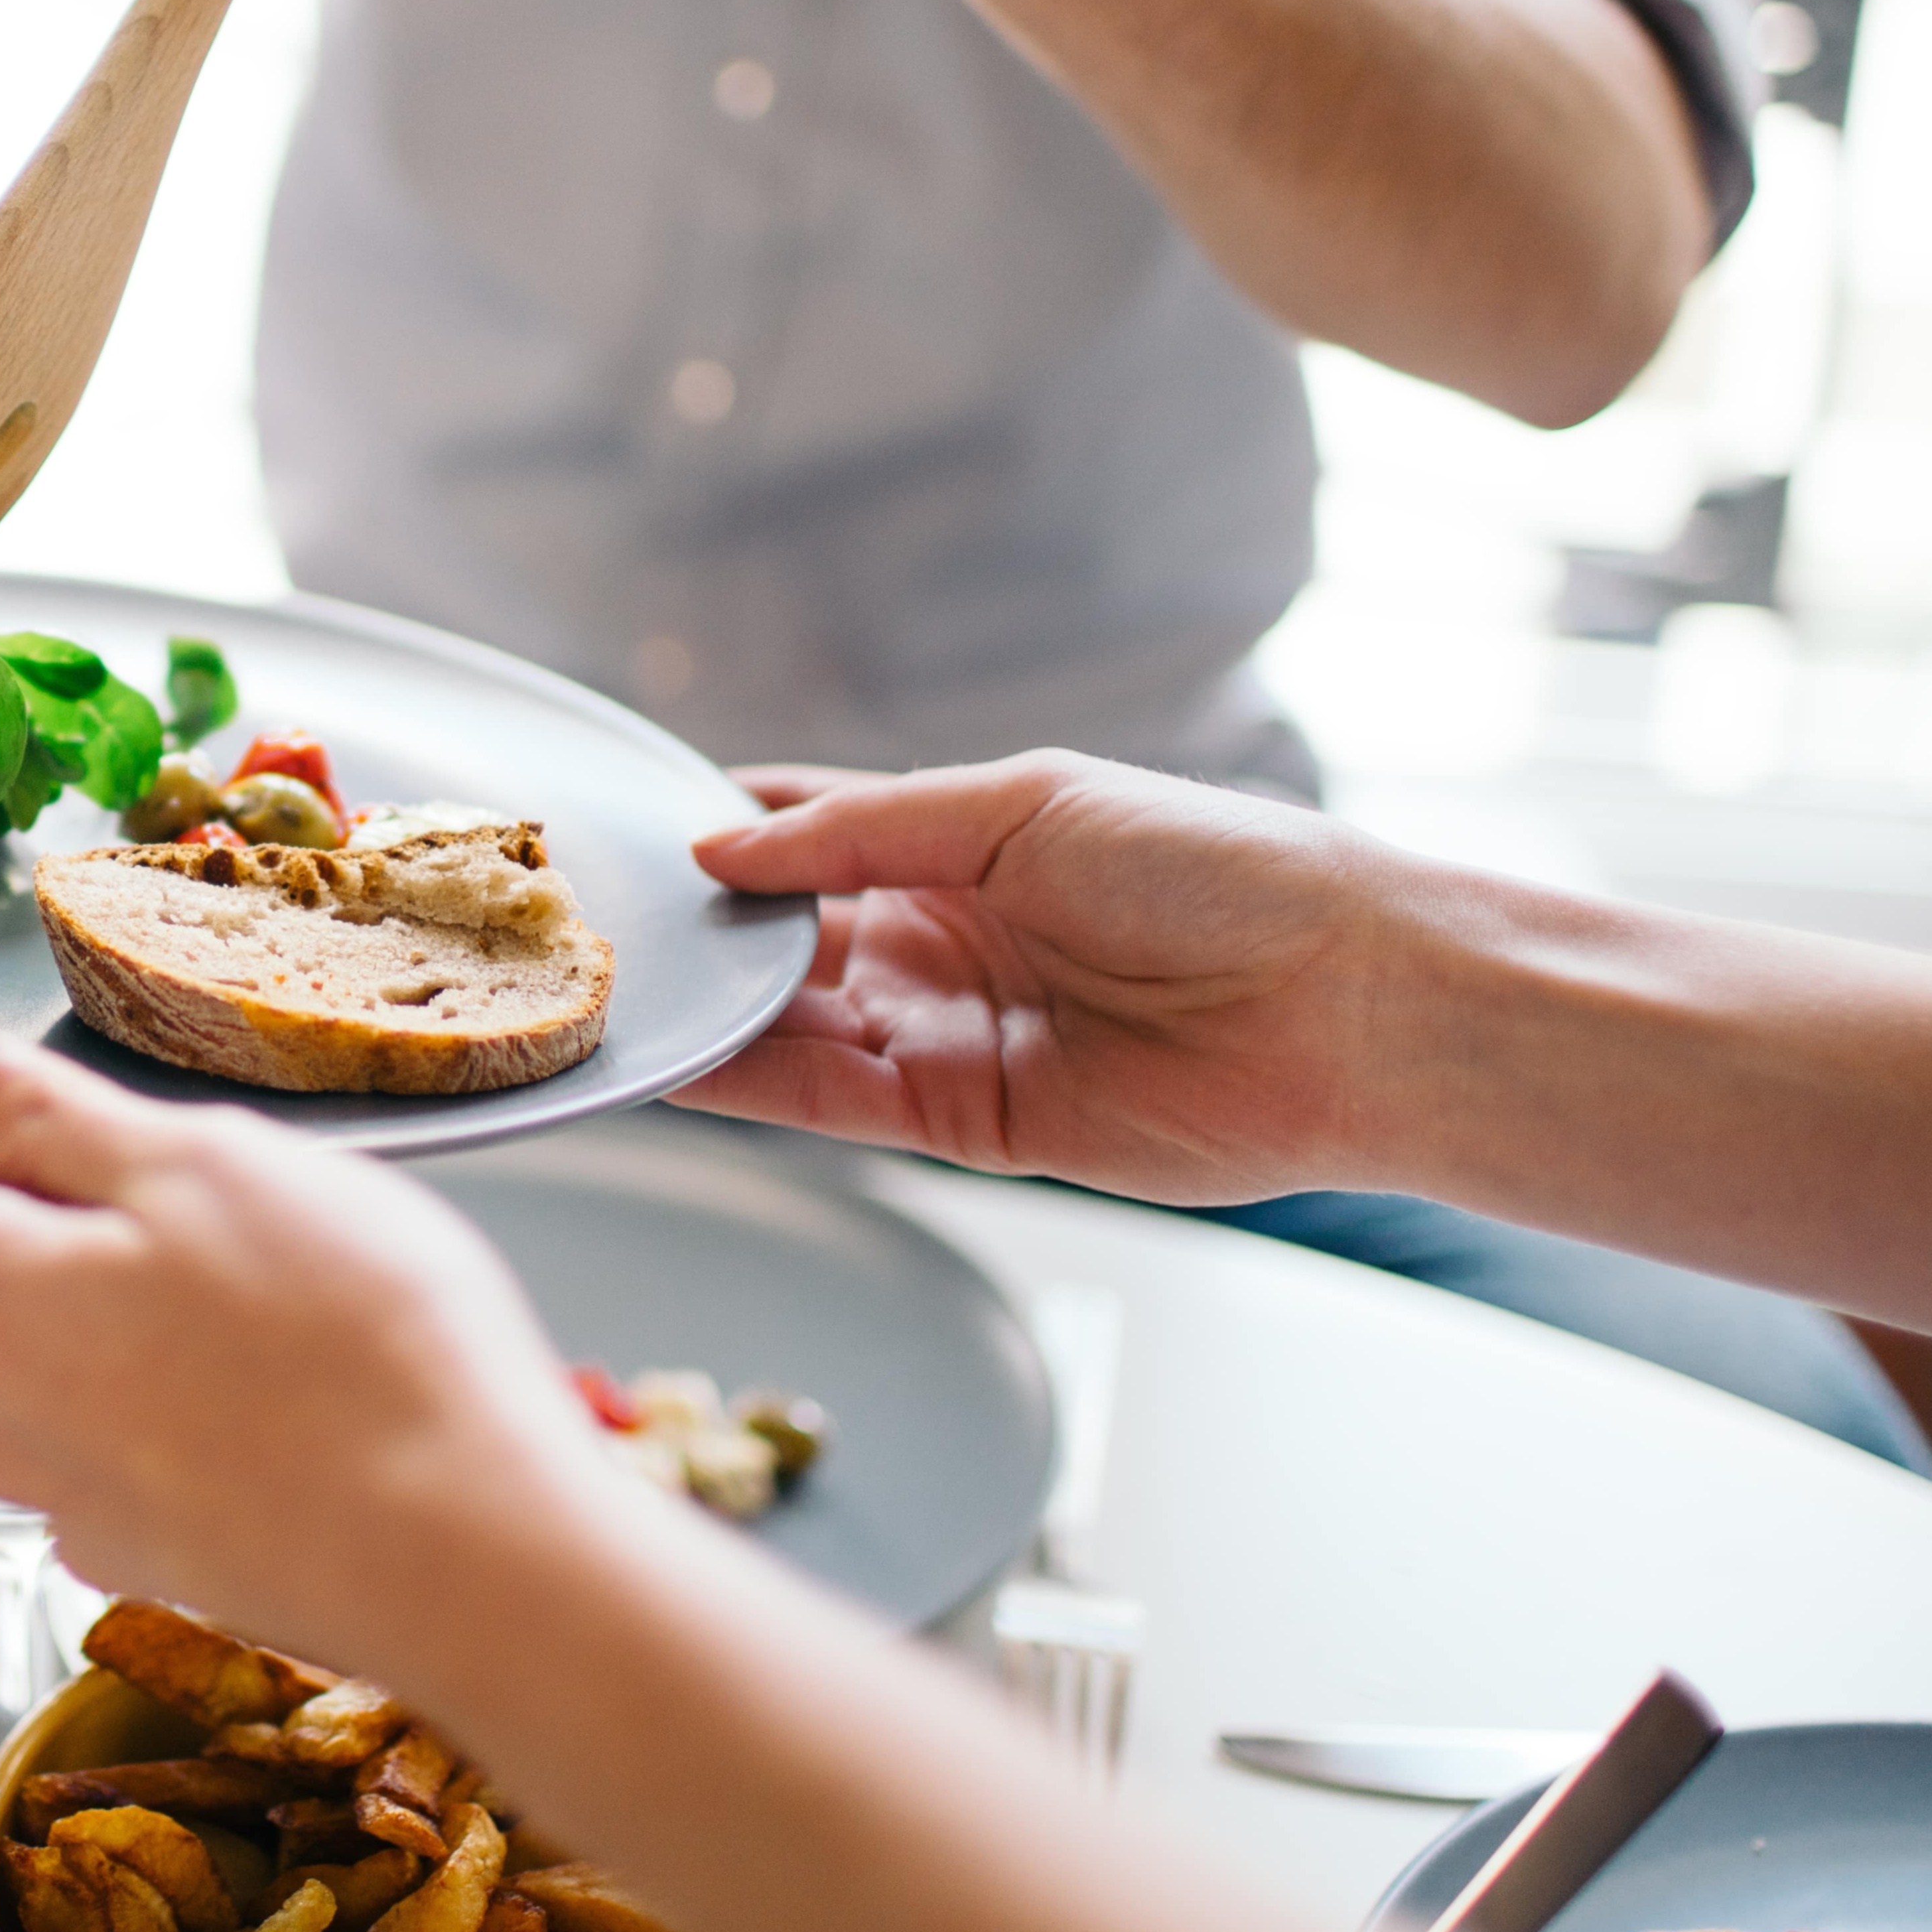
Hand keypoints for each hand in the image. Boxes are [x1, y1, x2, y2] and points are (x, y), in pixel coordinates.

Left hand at [0, 1010, 615, 1657]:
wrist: (478, 1564)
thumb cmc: (353, 1345)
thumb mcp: (194, 1169)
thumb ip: (33, 1121)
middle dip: (49, 1213)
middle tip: (206, 1176)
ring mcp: (73, 1494)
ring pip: (68, 1347)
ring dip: (144, 1301)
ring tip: (299, 1282)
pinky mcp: (156, 1548)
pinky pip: (146, 1427)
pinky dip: (205, 1386)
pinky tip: (311, 1377)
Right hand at [677, 753, 1428, 1203]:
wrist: (1343, 1004)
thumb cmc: (1216, 871)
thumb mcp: (1024, 806)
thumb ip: (862, 831)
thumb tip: (722, 850)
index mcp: (962, 843)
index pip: (807, 831)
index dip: (722, 834)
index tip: (627, 835)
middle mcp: (944, 939)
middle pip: (785, 938)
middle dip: (698, 934)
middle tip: (588, 928)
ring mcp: (950, 1033)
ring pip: (793, 1025)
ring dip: (709, 1015)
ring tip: (609, 997)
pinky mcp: (967, 1125)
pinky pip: (834, 1102)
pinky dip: (755, 1084)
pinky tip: (681, 1061)